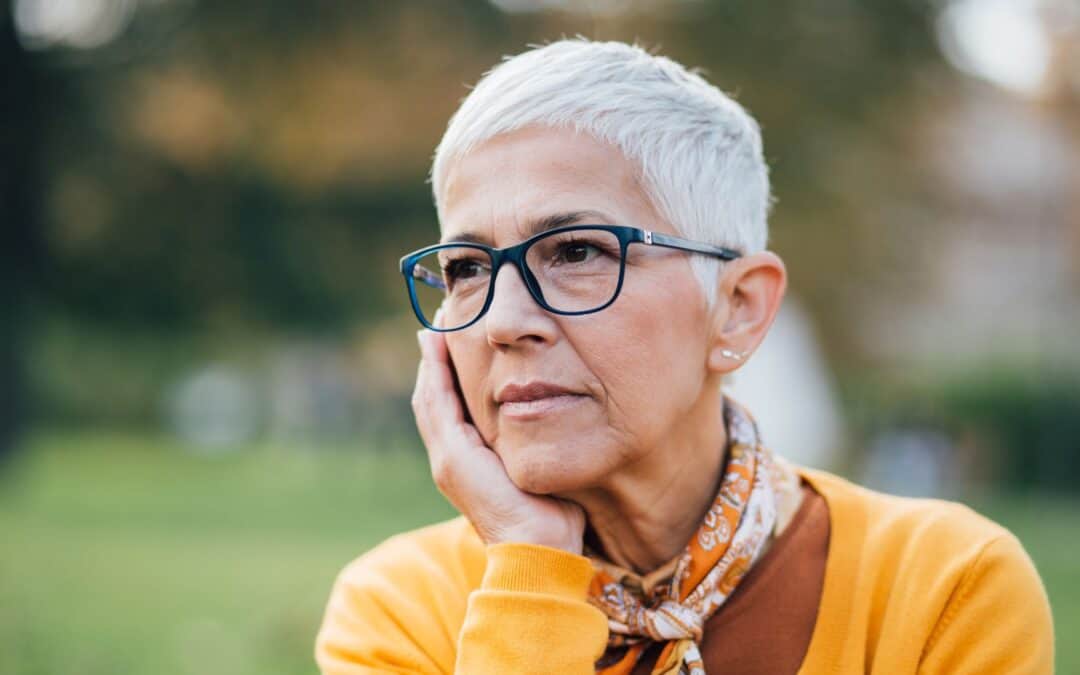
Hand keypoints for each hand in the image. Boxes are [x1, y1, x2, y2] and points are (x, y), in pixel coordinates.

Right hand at [412, 323, 585, 554]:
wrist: (538, 551)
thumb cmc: (549, 518)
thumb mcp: (537, 469)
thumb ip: (533, 445)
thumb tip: (554, 421)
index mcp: (466, 463)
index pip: (449, 408)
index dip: (447, 374)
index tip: (453, 340)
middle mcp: (448, 459)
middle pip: (432, 397)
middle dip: (434, 360)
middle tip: (439, 323)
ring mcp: (447, 458)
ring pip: (429, 396)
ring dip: (430, 359)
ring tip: (436, 326)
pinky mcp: (452, 456)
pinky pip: (437, 402)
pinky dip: (434, 371)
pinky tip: (437, 345)